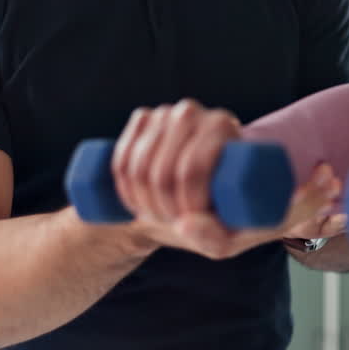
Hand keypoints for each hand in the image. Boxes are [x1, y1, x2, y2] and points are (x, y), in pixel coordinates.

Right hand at [109, 99, 339, 259]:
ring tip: (160, 214)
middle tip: (174, 221)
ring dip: (142, 203)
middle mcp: (193, 112)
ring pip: (137, 169)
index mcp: (224, 128)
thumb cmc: (224, 212)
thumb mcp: (228, 235)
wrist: (203, 189)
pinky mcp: (143, 119)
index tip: (192, 221)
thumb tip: (185, 224)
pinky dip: (124, 189)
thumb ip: (214, 237)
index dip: (186, 205)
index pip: (192, 170)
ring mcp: (164, 113)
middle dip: (162, 209)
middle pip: (162, 173)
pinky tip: (140, 201)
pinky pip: (120, 161)